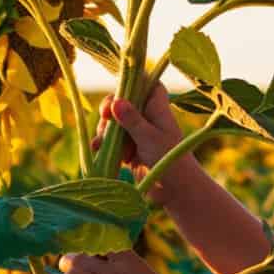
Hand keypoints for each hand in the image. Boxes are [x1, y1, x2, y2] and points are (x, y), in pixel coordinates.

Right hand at [94, 81, 191, 204]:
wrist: (175, 191)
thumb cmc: (168, 159)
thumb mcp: (149, 137)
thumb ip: (132, 119)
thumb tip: (115, 101)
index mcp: (157, 107)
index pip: (147, 84)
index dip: (131, 83)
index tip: (118, 94)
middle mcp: (147, 117)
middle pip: (123, 102)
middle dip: (110, 111)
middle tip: (105, 119)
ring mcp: (137, 133)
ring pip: (114, 123)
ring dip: (106, 131)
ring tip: (104, 143)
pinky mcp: (129, 149)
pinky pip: (112, 141)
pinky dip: (105, 144)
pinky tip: (98, 150)